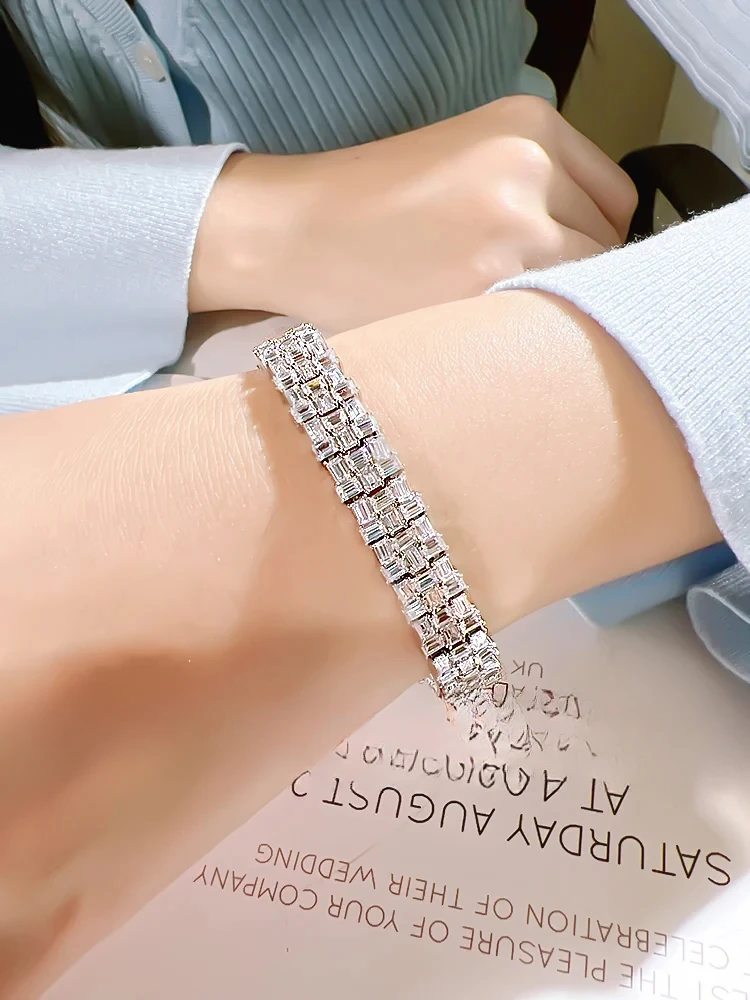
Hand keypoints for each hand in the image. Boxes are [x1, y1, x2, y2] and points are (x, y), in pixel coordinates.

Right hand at [191, 96, 636, 329]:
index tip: (559, 263)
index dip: (590, 239)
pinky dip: (528, 335)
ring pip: (586, 291)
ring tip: (494, 313)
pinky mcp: (488, 292)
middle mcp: (532, 170)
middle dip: (574, 276)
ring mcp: (514, 232)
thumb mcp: (468, 160)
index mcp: (530, 126)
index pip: (617, 199)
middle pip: (608, 248)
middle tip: (514, 292)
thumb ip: (538, 187)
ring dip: (554, 309)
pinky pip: (550, 325)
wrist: (295, 233)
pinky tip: (483, 331)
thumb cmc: (368, 206)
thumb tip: (593, 248)